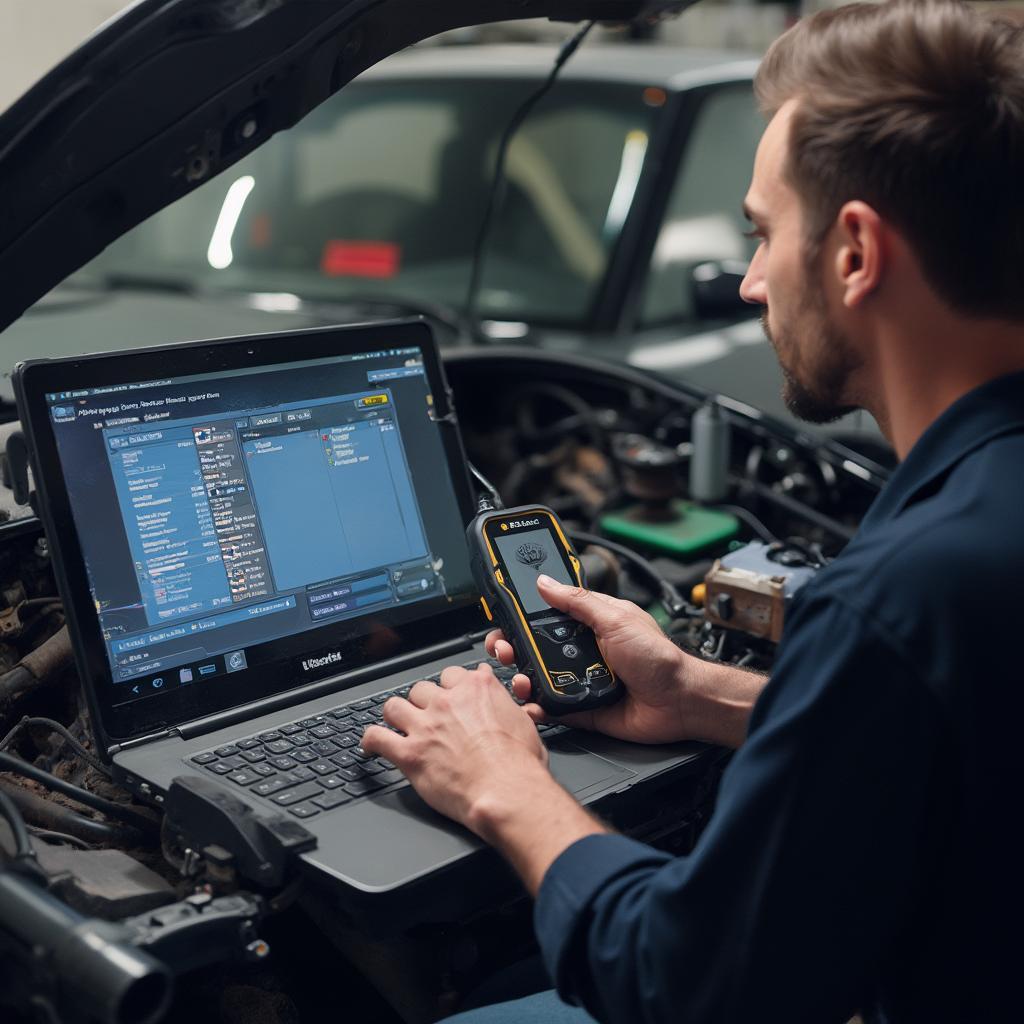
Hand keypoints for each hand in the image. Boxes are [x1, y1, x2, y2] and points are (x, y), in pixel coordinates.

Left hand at [361, 663, 550, 834]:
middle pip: (421, 689)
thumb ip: (505, 704)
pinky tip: (370, 746)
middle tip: (428, 719)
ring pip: (394, 706)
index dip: (448, 688)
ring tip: (398, 726)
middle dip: (423, 704)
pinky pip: (376, 738)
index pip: (451, 674)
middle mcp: (447, 702)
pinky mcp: (410, 753)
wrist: (507, 791)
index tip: (448, 697)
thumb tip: (501, 695)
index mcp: (476, 689)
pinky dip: (370, 741)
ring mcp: (426, 726)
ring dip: (396, 716)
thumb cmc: (520, 765)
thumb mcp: (523, 723)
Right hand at [487, 574, 703, 744]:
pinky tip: (530, 705)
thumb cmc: (659, 658)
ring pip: (538, 678)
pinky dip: (538, 708)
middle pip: (533, 648)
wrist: (679, 701)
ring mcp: (580, 679)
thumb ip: (578, 602)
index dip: (522, 617)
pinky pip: (553, 708)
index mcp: (588, 625)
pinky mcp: (582, 709)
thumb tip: (546, 582)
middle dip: (512, 647)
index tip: (503, 616)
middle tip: (503, 648)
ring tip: (519, 680)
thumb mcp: (616, 618)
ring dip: (522, 679)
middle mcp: (581, 651)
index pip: (546, 616)